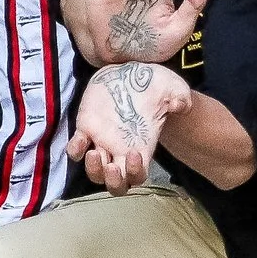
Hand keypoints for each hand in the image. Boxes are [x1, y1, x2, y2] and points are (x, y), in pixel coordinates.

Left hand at [66, 60, 193, 192]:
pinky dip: (75, 150)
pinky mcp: (86, 128)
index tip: (135, 153)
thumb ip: (180, 98)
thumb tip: (179, 105)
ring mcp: (102, 142)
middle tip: (111, 166)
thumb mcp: (174, 88)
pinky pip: (76, 149)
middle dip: (113, 182)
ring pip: (95, 172)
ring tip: (94, 153)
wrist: (133, 73)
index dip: (135, 173)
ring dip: (93, 169)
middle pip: (116, 184)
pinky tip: (80, 139)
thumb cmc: (156, 86)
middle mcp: (121, 151)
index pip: (138, 176)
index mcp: (142, 147)